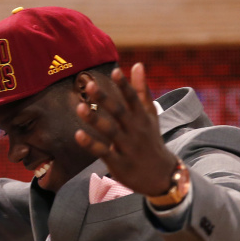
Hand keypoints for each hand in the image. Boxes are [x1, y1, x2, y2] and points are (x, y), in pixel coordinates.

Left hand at [74, 63, 178, 196]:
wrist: (161, 176)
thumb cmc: (151, 141)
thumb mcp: (150, 115)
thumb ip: (141, 90)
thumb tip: (137, 64)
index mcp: (142, 118)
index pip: (133, 99)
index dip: (125, 86)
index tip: (115, 71)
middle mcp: (135, 131)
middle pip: (120, 113)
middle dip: (105, 99)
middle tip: (90, 85)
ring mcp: (127, 147)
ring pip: (110, 131)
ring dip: (95, 120)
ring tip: (79, 107)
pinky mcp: (119, 163)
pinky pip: (103, 152)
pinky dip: (91, 144)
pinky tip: (77, 135)